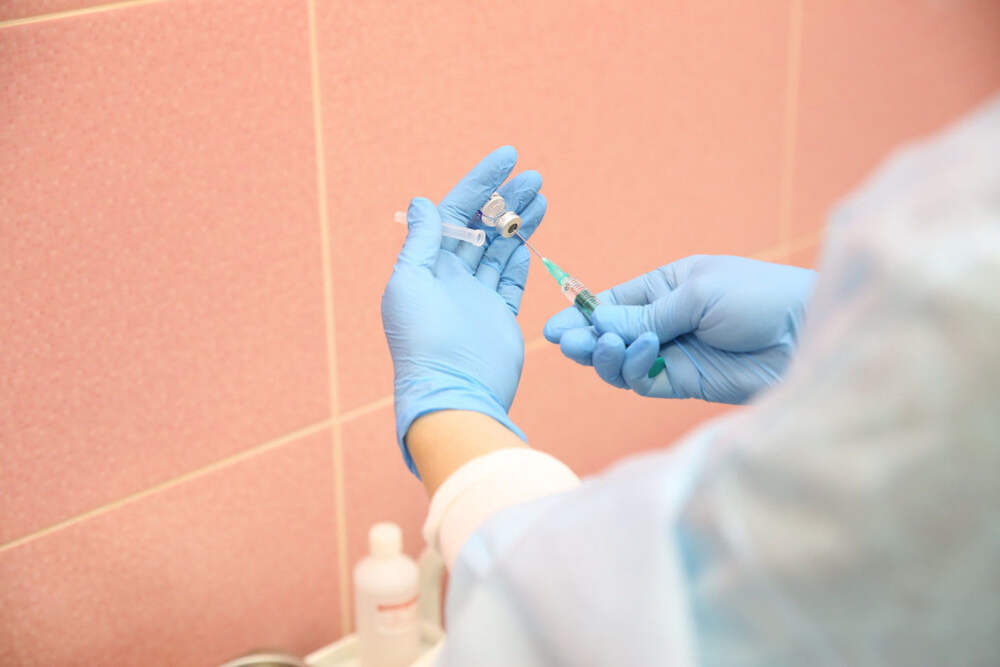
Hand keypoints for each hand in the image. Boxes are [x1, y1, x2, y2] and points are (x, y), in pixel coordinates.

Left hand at [382, 147, 545, 474]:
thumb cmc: (424, 339)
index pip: (455, 211)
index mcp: (427, 265)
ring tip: (542, 194)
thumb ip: (422, 241)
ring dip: (518, 220)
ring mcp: (475, 297)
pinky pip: (510, 278)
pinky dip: (520, 255)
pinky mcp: (499, 316)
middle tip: (534, 176)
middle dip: (506, 198)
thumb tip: (423, 201)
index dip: (481, 182)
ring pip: (499, 248)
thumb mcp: (411, 282)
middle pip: (481, 226)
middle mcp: (449, 278)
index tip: (508, 157)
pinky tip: (530, 232)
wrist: (453, 392)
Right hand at [543, 255, 815, 402]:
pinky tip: (640, 354)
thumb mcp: (696, 295)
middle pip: (609, 335)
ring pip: (621, 362)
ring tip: (603, 348)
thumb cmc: (760, 297)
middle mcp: (664, 321)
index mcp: (665, 287)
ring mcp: (674, 353)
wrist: (808, 335)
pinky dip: (633, 371)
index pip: (612, 303)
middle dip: (585, 339)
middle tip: (567, 344)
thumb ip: (645, 316)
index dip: (581, 314)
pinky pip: (644, 381)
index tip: (552, 328)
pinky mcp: (686, 383)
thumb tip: (596, 324)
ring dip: (605, 357)